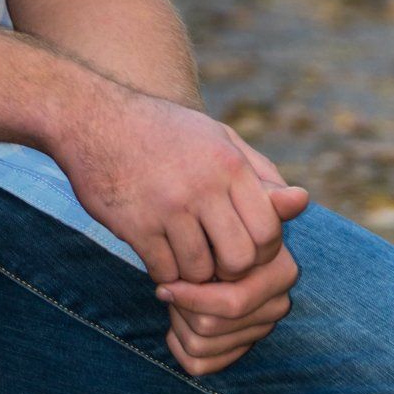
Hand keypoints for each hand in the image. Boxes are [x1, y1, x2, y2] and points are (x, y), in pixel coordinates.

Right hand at [52, 85, 308, 365]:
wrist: (92, 119)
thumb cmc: (163, 131)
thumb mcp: (216, 137)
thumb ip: (260, 172)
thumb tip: (301, 202)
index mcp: (229, 164)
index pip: (268, 231)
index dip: (262, 251)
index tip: (243, 248)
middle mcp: (203, 186)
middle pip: (240, 259)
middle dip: (231, 271)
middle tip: (216, 264)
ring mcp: (168, 208)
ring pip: (201, 272)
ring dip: (195, 275)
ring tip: (185, 257)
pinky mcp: (135, 225)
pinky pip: (165, 271)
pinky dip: (165, 273)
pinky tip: (159, 256)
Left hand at [155, 212, 304, 375]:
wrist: (204, 235)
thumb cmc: (216, 215)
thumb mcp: (233, 203)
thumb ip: (264, 198)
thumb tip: (299, 196)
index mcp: (283, 273)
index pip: (232, 301)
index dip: (192, 291)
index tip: (170, 273)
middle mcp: (277, 304)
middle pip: (212, 326)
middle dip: (182, 308)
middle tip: (165, 287)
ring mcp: (260, 329)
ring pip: (201, 345)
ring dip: (177, 322)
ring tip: (173, 298)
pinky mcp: (238, 348)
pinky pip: (199, 364)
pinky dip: (178, 346)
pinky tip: (174, 323)